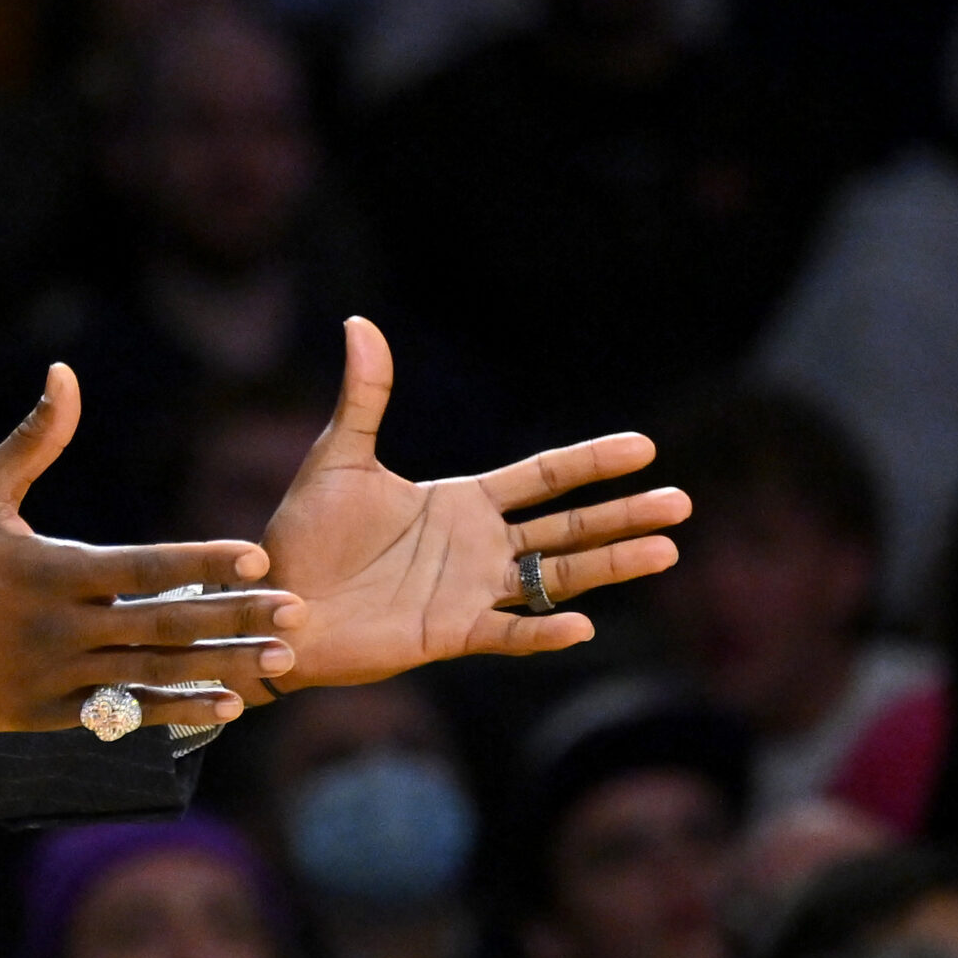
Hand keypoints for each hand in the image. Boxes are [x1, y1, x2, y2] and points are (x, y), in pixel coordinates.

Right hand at [0, 364, 308, 730]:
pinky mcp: (47, 713)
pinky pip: (123, 713)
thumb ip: (35, 438)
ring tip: (277, 663)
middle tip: (297, 612)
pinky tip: (224, 706)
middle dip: (235, 619)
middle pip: (163, 626)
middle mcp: (59, 627)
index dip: (202, 563)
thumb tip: (65, 373)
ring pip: (153, 675)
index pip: (143, 567)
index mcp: (51, 570)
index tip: (258, 555)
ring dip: (221, 671)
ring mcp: (55, 676)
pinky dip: (175, 711)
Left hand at [260, 318, 687, 688]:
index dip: (591, 462)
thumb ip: (365, 396)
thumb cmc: (306, 532)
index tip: (645, 446)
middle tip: (682, 503)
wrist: (275, 598)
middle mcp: (478, 547)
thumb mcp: (340, 456)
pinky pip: (507, 634)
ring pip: (555, 579)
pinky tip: (581, 626)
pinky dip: (543, 632)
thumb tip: (360, 322)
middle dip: (622, 514)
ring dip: (609, 566)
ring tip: (665, 551)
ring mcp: (471, 592)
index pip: (543, 477)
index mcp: (462, 503)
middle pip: (567, 528)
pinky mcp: (449, 634)